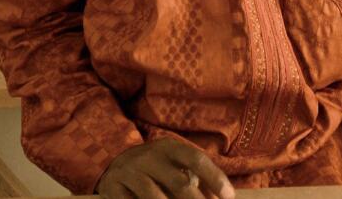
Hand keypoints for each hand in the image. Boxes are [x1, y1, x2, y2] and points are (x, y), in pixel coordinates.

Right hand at [96, 138, 235, 198]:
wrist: (113, 164)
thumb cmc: (155, 168)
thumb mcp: (173, 165)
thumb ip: (194, 178)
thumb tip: (221, 198)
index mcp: (168, 147)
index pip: (196, 159)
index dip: (214, 178)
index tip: (229, 197)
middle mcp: (149, 156)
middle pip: (179, 183)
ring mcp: (129, 172)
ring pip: (155, 198)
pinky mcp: (113, 188)